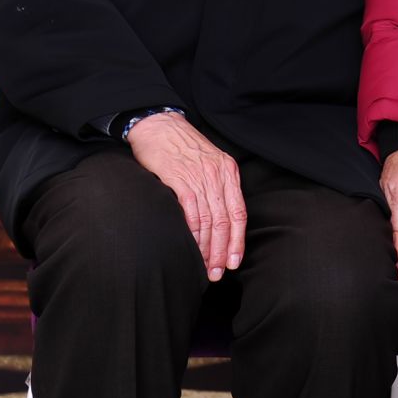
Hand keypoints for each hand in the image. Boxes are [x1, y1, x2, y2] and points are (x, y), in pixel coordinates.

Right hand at [126, 113, 245, 280]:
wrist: (158, 125)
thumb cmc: (181, 146)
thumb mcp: (208, 162)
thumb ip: (216, 186)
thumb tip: (219, 219)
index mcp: (228, 171)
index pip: (239, 212)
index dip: (238, 240)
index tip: (235, 261)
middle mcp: (218, 174)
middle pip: (226, 221)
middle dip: (223, 251)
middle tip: (217, 272)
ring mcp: (199, 176)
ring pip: (209, 220)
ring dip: (207, 248)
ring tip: (204, 266)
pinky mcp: (179, 178)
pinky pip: (191, 212)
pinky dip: (192, 233)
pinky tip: (190, 247)